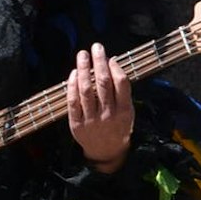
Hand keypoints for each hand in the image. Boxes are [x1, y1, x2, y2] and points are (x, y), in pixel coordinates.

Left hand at [66, 43, 132, 172]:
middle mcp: (108, 114)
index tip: (110, 57)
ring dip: (83, 69)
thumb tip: (113, 65)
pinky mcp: (76, 124)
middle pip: (103, 83)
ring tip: (82, 55)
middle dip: (99, 62)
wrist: (106, 152)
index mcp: (124, 110)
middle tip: (95, 47)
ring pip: (86, 90)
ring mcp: (91, 119)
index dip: (115, 68)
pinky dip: (72, 86)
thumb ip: (122, 93)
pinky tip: (73, 73)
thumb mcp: (128, 112)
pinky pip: (73, 101)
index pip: (121, 84)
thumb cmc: (118, 127)